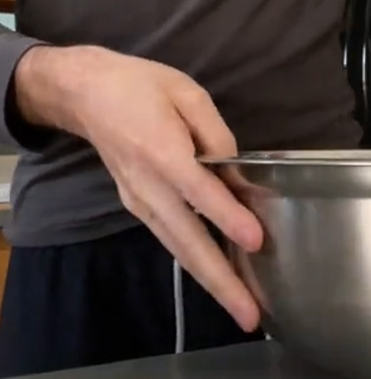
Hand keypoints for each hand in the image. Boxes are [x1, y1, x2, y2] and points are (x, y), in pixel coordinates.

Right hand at [13, 45, 263, 330]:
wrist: (86, 93)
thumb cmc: (142, 86)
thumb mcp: (187, 94)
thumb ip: (217, 133)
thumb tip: (238, 170)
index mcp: (161, 151)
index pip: (200, 191)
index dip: (228, 216)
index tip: (256, 241)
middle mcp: (148, 186)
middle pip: (187, 239)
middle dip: (220, 278)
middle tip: (250, 313)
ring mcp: (139, 200)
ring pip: (178, 247)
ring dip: (210, 280)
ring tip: (241, 308)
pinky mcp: (138, 206)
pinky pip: (170, 239)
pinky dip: (194, 261)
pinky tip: (219, 277)